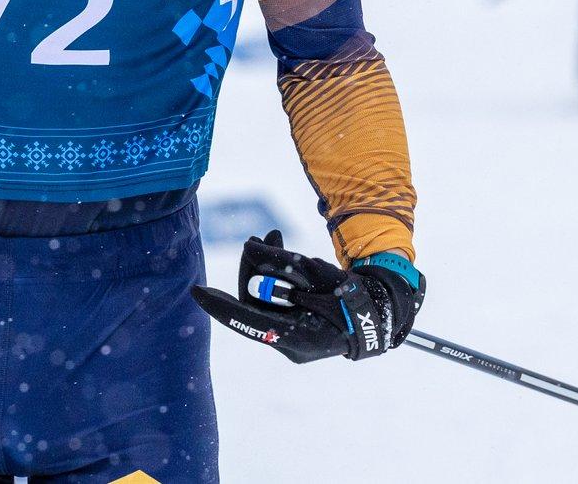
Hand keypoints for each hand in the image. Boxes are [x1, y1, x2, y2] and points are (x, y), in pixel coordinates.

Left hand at [191, 229, 423, 363]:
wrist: (381, 318)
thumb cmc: (356, 299)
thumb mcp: (322, 274)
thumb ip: (285, 261)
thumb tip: (250, 246)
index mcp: (297, 337)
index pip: (248, 321)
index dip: (221, 306)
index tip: (196, 292)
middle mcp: (288, 341)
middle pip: (254, 302)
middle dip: (252, 267)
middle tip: (262, 237)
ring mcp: (290, 335)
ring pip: (263, 297)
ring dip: (265, 265)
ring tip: (275, 235)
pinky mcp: (292, 324)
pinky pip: (274, 298)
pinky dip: (276, 273)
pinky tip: (278, 245)